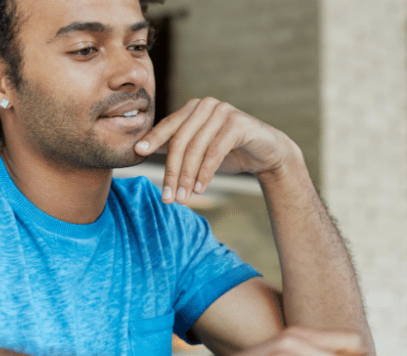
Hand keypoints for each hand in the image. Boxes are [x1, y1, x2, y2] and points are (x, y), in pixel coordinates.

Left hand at [134, 97, 299, 204]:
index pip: (169, 126)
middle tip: (168, 197)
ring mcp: (223, 112)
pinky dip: (205, 172)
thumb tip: (143, 150)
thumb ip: (177, 147)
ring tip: (184, 198)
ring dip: (187, 177)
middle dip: (172, 171)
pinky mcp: (238, 123)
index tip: (138, 153)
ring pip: (196, 148)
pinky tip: (200, 189)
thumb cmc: (230, 152)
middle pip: (180, 140)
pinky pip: (215, 151)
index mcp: (193, 108)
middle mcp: (206, 106)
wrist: (267, 153)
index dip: (153, 139)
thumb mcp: (199, 150)